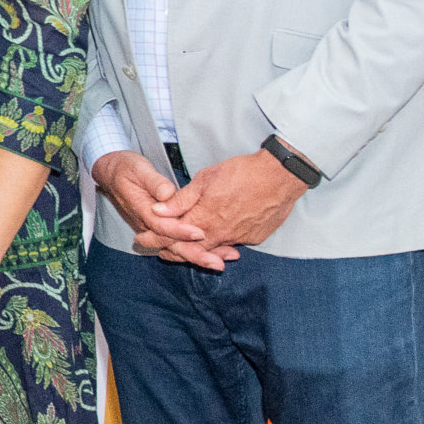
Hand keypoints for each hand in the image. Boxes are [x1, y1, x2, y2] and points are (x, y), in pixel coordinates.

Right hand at [92, 149, 222, 268]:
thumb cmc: (126, 169)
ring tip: (223, 261)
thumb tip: (167, 194)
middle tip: (218, 263)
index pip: (163, 226)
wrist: (112, 174)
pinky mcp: (160, 228)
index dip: (181, 231)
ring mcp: (154, 229)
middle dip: (195, 255)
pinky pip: (177, 243)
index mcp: (142, 210)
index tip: (200, 233)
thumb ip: (154, 182)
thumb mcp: (138, 169)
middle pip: (172, 245)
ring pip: (176, 248)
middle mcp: (148, 225)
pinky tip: (215, 252)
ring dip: (199, 256)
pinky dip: (196, 249)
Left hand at [155, 148, 306, 257]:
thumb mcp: (206, 179)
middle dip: (173, 250)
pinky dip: (221, 243)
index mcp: (204, 218)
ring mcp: (239, 238)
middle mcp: (220, 233)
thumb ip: (181, 199)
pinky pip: (233, 243)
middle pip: (191, 249)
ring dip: (198, 249)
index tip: (143, 240)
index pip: (173, 236)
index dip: (156, 239)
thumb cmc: (243, 172)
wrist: (281, 176)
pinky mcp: (254, 237)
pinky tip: (216, 237)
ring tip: (185, 247)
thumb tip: (158, 210)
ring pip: (212, 249)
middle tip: (160, 250)